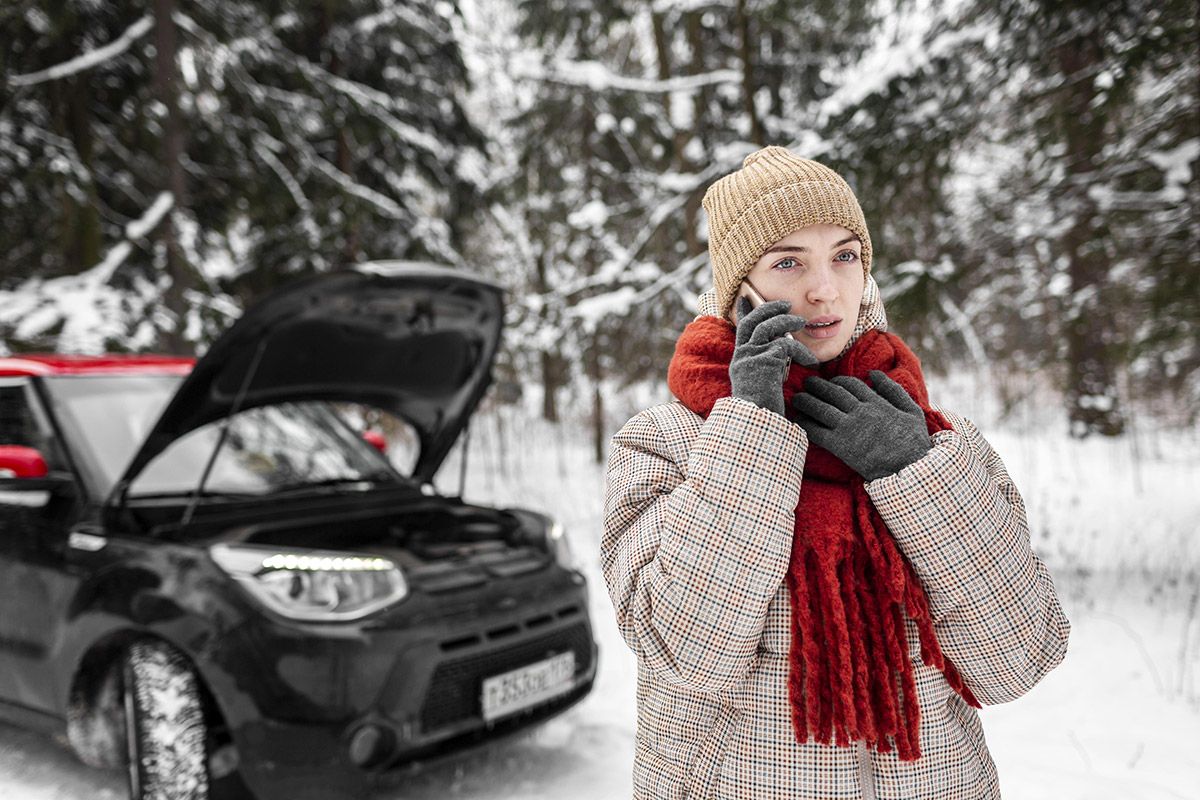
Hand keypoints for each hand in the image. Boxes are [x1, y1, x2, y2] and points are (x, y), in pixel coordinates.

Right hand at [730, 297, 817, 415]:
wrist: (758, 424)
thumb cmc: (764, 409)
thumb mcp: (762, 383)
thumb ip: (766, 365)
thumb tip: (779, 352)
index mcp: (740, 360)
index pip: (740, 329)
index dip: (744, 312)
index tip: (745, 298)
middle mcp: (742, 357)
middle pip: (752, 322)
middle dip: (768, 308)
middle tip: (785, 304)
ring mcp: (751, 359)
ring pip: (767, 328)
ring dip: (786, 321)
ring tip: (801, 322)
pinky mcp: (764, 363)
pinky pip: (784, 346)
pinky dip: (800, 350)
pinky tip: (810, 361)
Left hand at [791, 370, 930, 479]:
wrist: (910, 470)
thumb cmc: (914, 443)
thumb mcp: (911, 412)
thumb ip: (893, 391)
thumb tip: (874, 374)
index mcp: (876, 402)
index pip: (851, 385)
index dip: (838, 381)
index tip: (831, 382)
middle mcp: (860, 411)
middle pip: (832, 393)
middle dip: (817, 386)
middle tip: (806, 383)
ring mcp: (849, 428)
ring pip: (821, 409)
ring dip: (806, 402)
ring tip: (796, 399)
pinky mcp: (840, 446)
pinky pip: (817, 432)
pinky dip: (805, 425)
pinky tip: (797, 422)